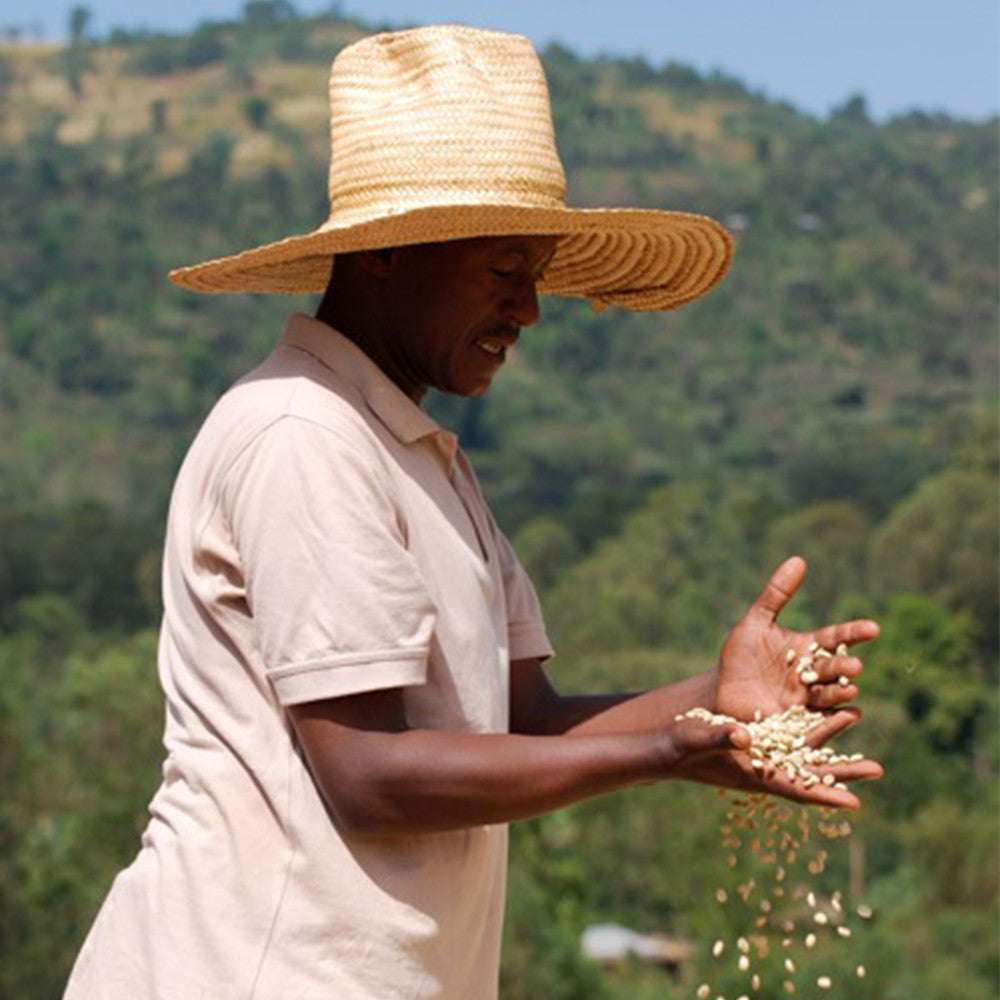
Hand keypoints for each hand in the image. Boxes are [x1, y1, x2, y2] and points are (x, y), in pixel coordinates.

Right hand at [664, 709, 882, 810]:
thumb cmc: (678, 746)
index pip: (794, 789)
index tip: (855, 803)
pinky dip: (809, 729)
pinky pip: (790, 739)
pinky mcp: (756, 744)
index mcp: (752, 775)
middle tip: (878, 769)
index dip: (824, 796)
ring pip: (804, 753)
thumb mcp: (697, 738)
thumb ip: (719, 736)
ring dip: (830, 742)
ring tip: (855, 720)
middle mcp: (763, 769)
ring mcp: (761, 758)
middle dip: (843, 773)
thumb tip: (745, 735)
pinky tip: (823, 714)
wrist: (664, 746)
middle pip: (809, 774)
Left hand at [710, 556, 879, 721]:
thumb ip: (776, 594)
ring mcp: (807, 700)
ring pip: (829, 696)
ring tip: (849, 689)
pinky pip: (818, 722)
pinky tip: (850, 716)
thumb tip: (799, 559)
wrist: (720, 692)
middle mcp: (812, 675)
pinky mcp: (796, 724)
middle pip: (833, 669)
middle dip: (844, 667)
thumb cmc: (740, 656)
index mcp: (807, 648)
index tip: (873, 628)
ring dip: (841, 693)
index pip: (835, 638)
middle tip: (853, 666)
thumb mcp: (755, 622)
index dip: (853, 633)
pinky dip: (834, 720)